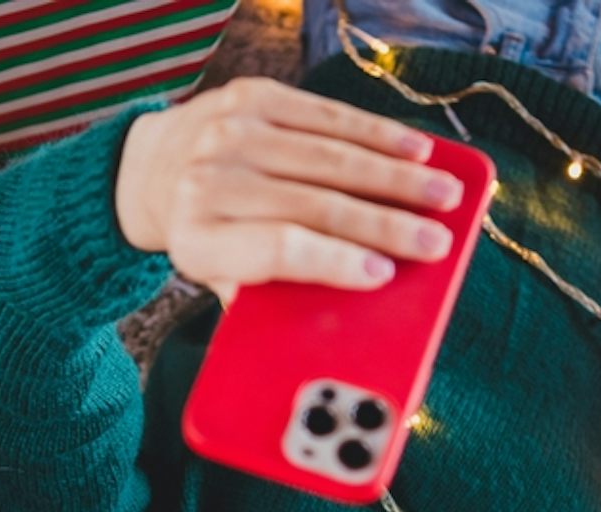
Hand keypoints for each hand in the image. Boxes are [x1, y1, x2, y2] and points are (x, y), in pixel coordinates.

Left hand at [113, 76, 465, 300]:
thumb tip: (347, 328)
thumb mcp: (226, 281)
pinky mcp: (251, 95)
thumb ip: (274, 304)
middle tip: (438, 243)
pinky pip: (326, 114)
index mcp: (200, 243)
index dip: (332, 261)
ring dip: (396, 177)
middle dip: (386, 225)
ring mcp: (229, 132)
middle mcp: (208, 182)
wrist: (156, 170)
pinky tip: (417, 151)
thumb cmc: (213, 239)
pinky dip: (377, 134)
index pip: (277, 249)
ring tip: (444, 195)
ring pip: (329, 156)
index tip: (382, 275)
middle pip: (312, 203)